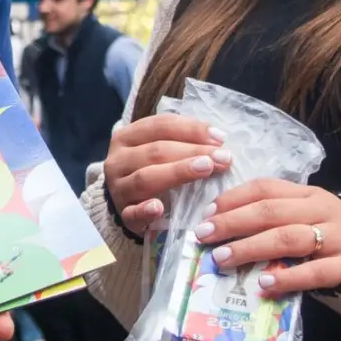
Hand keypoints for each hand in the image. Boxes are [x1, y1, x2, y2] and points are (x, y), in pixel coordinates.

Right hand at [103, 115, 231, 234]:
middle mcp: (118, 160)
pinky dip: (145, 210)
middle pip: (156, 151)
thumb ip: (182, 141)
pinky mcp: (123, 215)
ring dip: (177, 172)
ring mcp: (118, 189)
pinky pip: (132, 213)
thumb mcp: (160, 149)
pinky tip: (159, 208)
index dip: (191, 129)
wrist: (129, 203)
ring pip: (145, 178)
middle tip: (222, 157)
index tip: (220, 138)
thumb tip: (219, 138)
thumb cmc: (152, 170)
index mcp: (127, 136)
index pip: (160, 126)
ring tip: (205, 169)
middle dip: (192, 151)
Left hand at [195, 179, 340, 295]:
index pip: (265, 188)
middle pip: (271, 212)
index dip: (233, 199)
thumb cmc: (326, 240)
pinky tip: (262, 284)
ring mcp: (337, 239)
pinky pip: (312, 273)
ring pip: (287, 239)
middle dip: (232, 223)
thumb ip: (273, 218)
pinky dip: (285, 278)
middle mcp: (323, 211)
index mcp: (309, 194)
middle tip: (204, 235)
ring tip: (222, 258)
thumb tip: (220, 226)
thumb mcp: (303, 218)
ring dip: (250, 248)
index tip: (207, 213)